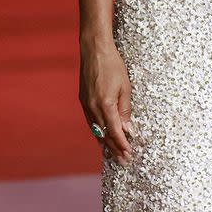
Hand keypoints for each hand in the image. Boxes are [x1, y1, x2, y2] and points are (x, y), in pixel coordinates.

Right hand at [79, 39, 135, 164]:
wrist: (94, 50)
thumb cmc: (113, 65)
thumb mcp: (125, 87)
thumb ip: (125, 110)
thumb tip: (128, 129)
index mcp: (105, 104)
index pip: (114, 131)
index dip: (122, 145)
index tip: (129, 154)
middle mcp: (93, 107)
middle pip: (104, 134)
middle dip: (115, 149)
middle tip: (123, 161)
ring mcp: (86, 104)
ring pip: (96, 130)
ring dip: (105, 142)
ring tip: (114, 154)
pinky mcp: (83, 100)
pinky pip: (90, 121)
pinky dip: (98, 131)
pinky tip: (102, 137)